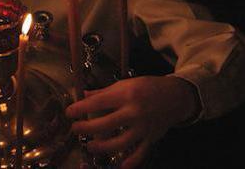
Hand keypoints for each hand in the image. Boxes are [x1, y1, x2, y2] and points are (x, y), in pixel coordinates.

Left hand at [65, 76, 198, 167]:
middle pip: (106, 124)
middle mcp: (134, 112)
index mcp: (126, 95)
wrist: (175, 96)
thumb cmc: (147, 88)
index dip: (81, 108)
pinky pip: (140, 153)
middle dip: (86, 128)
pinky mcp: (151, 138)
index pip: (98, 102)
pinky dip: (130, 162)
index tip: (69, 112)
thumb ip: (103, 92)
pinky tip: (120, 166)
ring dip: (102, 147)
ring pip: (120, 142)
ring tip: (90, 146)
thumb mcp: (125, 84)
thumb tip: (84, 95)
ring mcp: (143, 127)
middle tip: (75, 129)